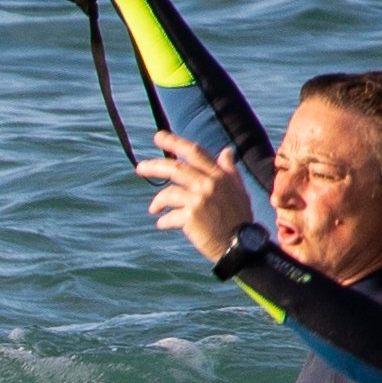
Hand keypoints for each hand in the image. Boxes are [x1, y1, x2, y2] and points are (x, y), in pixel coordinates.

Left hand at [138, 127, 252, 262]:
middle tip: (140, 168)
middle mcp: (209, 184)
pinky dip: (163, 221)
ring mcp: (199, 200)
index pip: (195, 152)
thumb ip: (229, 171)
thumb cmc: (238, 219)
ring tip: (154, 209)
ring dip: (157, 202)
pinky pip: (168, 216)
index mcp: (220, 176)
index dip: (175, 142)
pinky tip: (163, 224)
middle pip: (175, 169)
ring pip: (168, 194)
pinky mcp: (191, 217)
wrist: (241, 246)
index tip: (158, 136)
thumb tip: (226, 151)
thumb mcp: (239, 191)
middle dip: (154, 166)